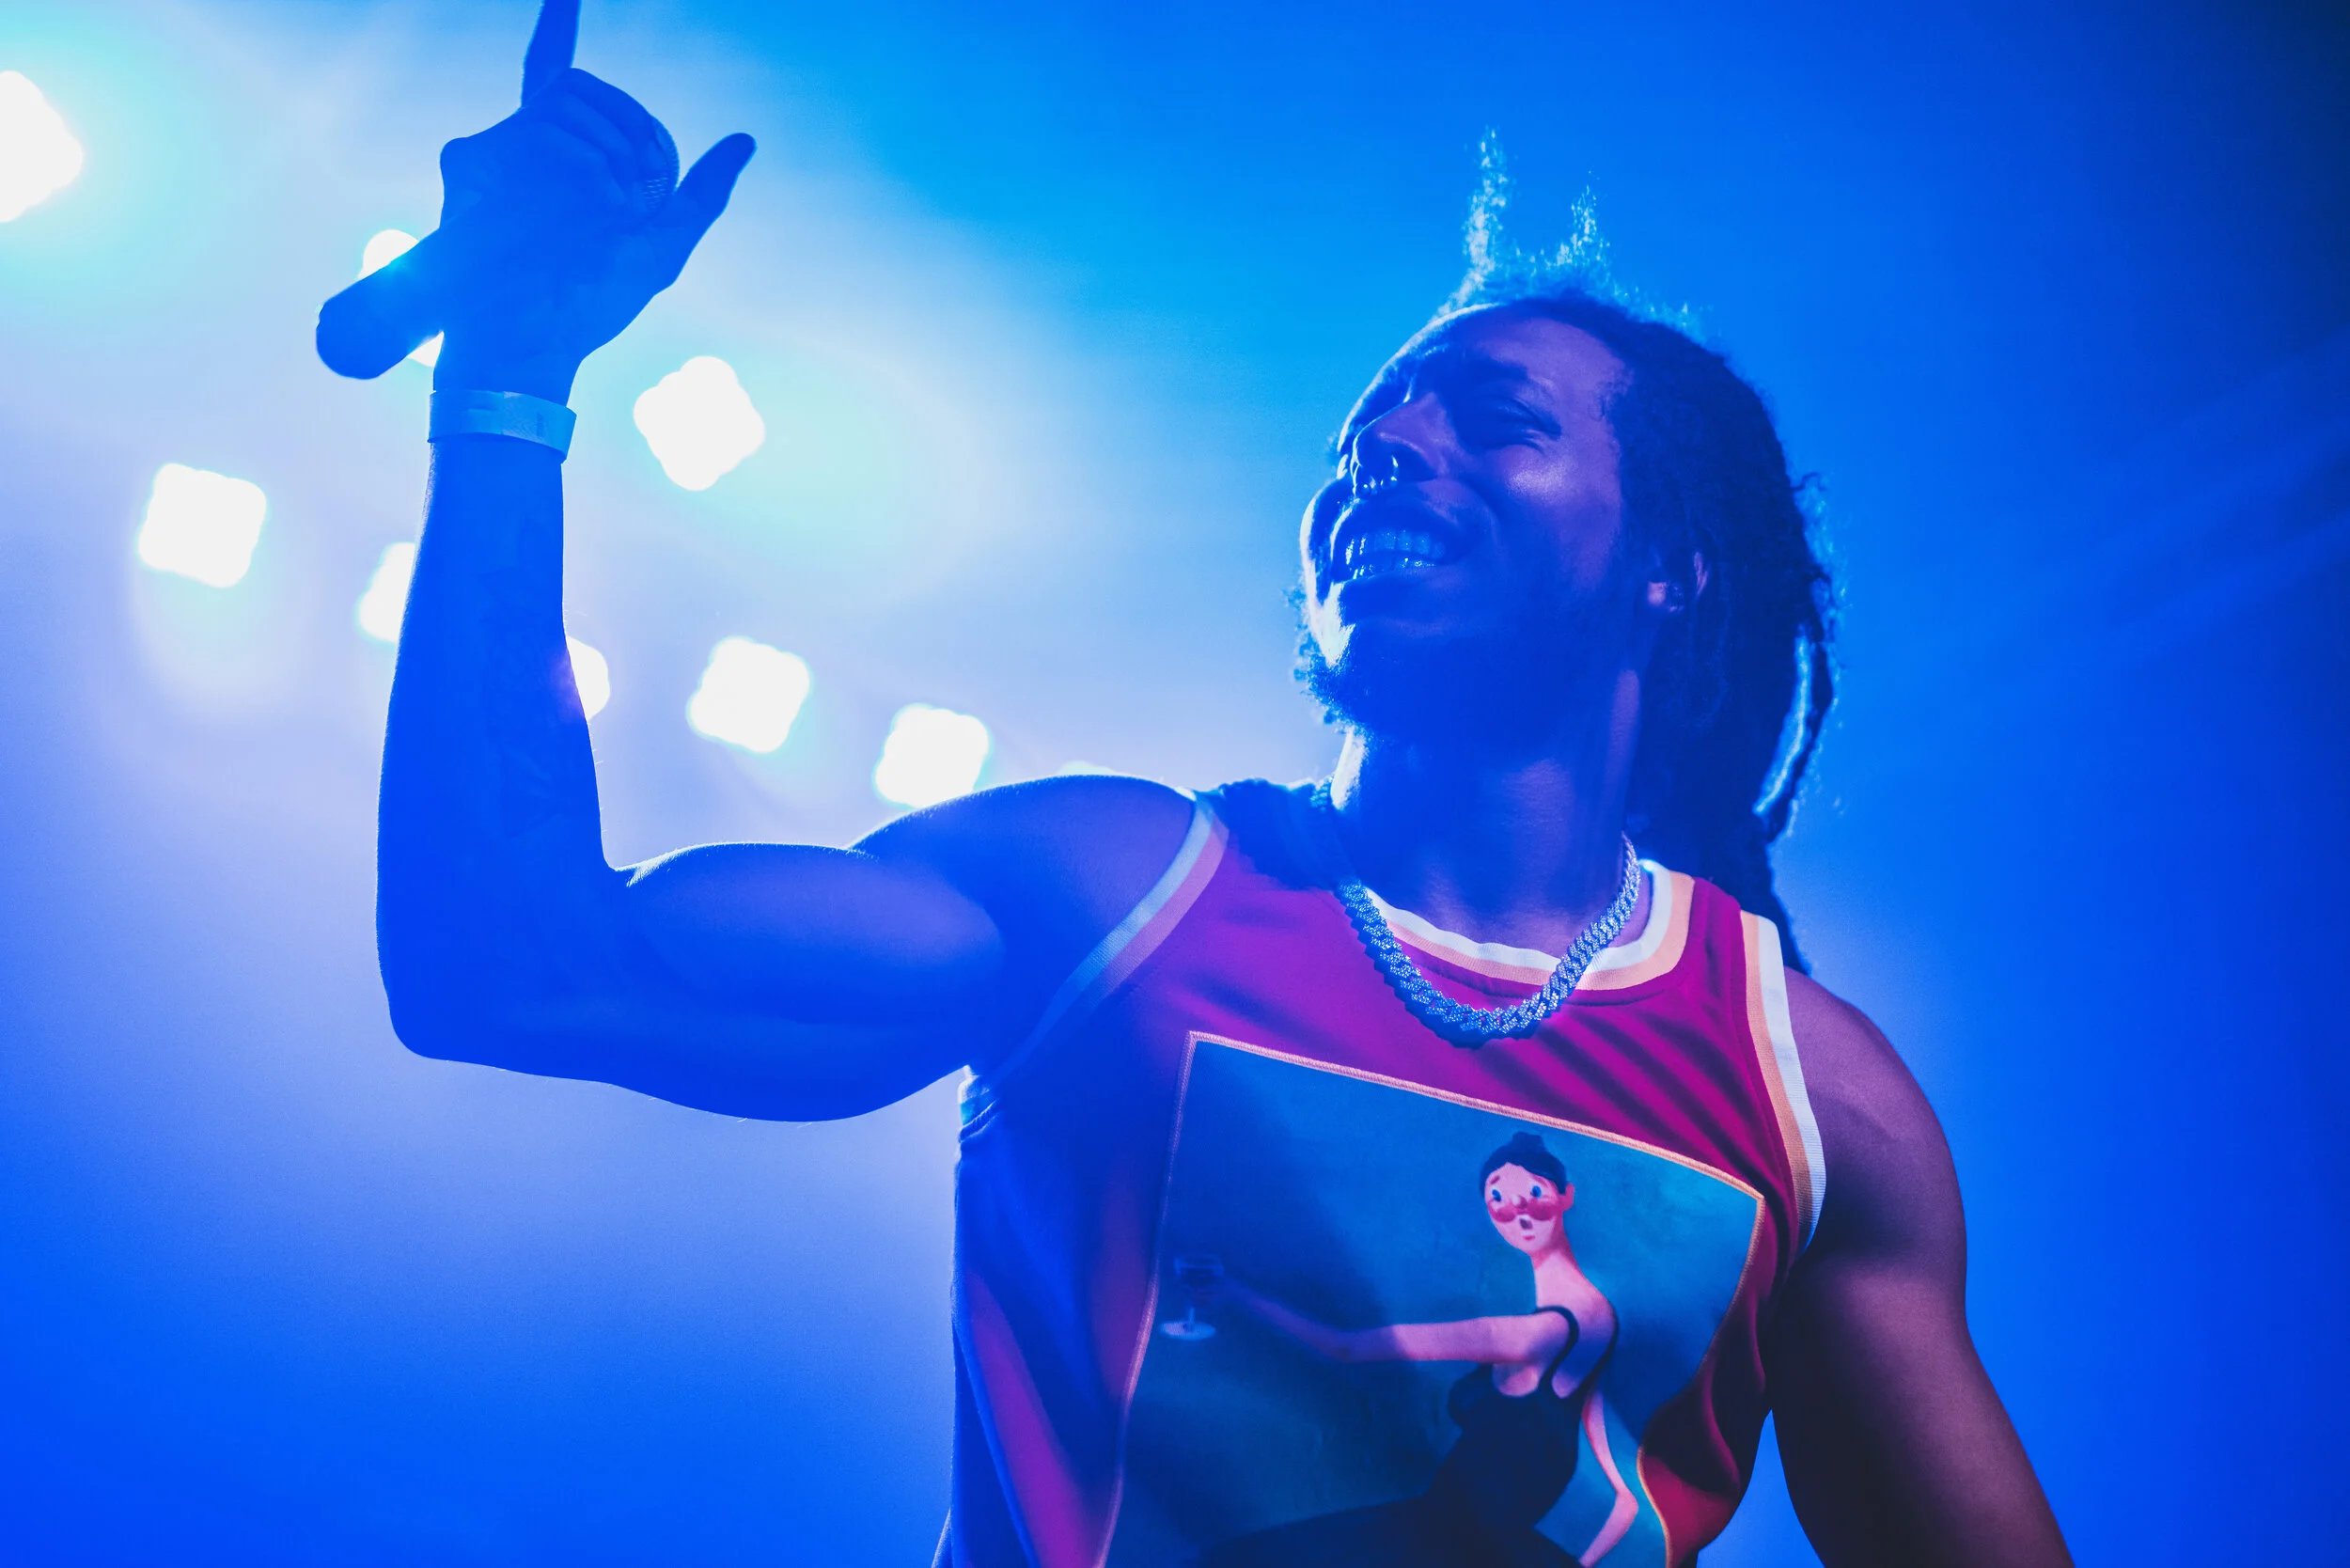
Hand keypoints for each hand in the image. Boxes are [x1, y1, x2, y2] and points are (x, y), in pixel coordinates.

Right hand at [430, 0, 753, 401]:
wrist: (531, 341)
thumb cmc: (591, 306)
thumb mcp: (663, 247)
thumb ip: (702, 192)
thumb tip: (745, 139)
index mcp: (560, 159)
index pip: (556, 75)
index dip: (554, 25)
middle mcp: (522, 144)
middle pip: (584, 87)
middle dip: (630, 131)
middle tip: (632, 200)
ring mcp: (494, 148)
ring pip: (567, 104)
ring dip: (609, 158)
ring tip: (600, 219)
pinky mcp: (469, 159)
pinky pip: (538, 128)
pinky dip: (578, 168)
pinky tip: (571, 213)